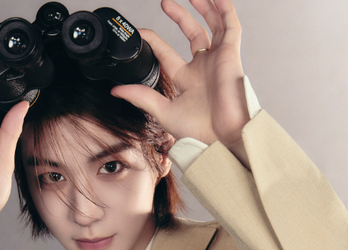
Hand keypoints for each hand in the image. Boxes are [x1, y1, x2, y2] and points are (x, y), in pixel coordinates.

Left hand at [111, 0, 249, 165]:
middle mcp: (201, 68)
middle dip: (179, 17)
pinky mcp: (230, 54)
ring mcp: (216, 59)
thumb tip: (117, 91)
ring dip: (203, 8)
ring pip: (211, 25)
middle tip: (165, 3)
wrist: (223, 137)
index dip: (154, 41)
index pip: (167, 53)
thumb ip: (142, 98)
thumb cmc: (200, 132)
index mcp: (185, 80)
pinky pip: (230, 25)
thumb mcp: (164, 112)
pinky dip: (224, 9)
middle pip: (191, 34)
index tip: (140, 33)